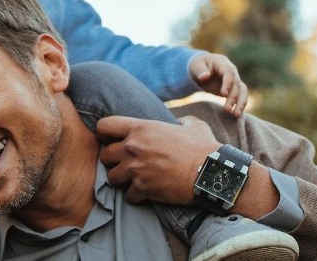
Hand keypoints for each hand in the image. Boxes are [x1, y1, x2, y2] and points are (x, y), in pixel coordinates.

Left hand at [97, 115, 220, 204]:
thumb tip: (180, 121)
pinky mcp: (143, 189)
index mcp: (141, 128)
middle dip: (113, 160)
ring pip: (111, 177)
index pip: (104, 126)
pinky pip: (127, 195)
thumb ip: (181, 120)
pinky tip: (145, 192)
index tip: (113, 140)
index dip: (105, 133)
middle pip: (104, 155)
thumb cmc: (203, 147)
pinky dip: (135, 195)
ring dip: (121, 179)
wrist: (212, 172)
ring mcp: (136, 169)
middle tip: (126, 163)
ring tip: (134, 179)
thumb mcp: (193, 125)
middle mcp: (133, 148)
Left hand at [189, 53, 247, 115]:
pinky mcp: (234, 89)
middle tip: (227, 109)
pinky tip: (236, 115)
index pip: (229, 73)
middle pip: (236, 84)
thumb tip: (204, 77)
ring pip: (242, 91)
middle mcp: (232, 71)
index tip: (224, 94)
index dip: (227, 83)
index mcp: (222, 63)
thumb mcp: (195, 65)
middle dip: (233, 97)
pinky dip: (240, 105)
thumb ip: (200, 70)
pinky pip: (241, 97)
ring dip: (240, 103)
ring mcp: (235, 80)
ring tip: (236, 115)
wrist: (203, 68)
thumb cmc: (198, 65)